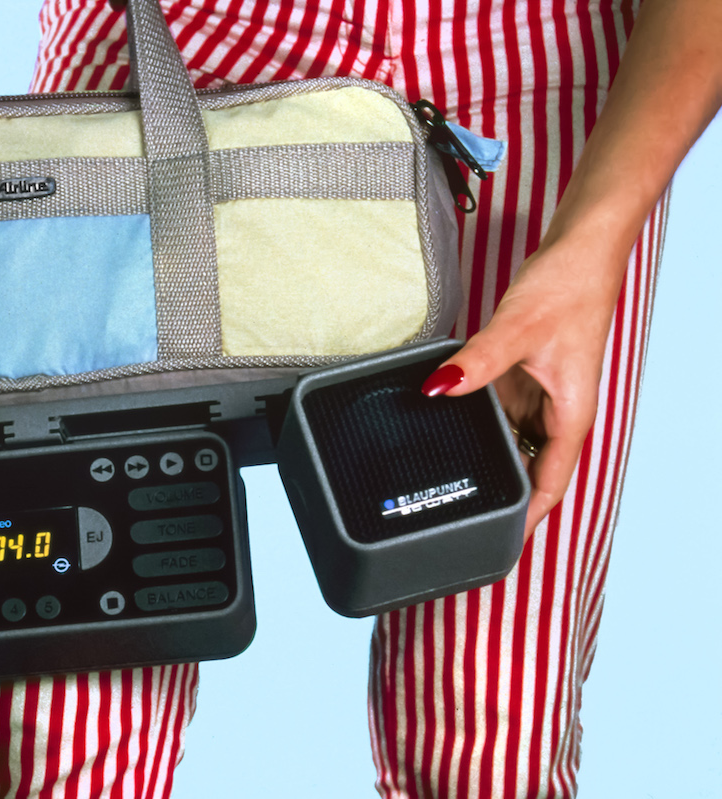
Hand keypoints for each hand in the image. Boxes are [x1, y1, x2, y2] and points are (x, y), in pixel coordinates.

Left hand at [421, 234, 627, 537]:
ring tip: (441, 488)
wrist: (579, 250)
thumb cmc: (567, 288)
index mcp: (569, 418)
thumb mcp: (517, 329)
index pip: (547, 489)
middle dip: (496, 501)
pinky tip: (444, 429)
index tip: (497, 551)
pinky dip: (475, 427)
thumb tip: (438, 389)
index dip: (524, 524)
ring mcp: (537, 397)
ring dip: (484, 463)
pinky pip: (496, 414)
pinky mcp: (521, 378)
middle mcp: (554, 415)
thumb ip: (477, 362)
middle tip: (452, 524)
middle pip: (525, 473)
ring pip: (508, 444)